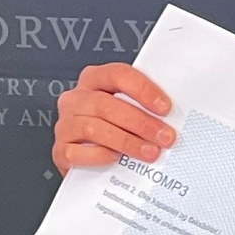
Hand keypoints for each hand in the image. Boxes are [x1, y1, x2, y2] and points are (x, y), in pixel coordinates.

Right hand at [52, 63, 173, 175]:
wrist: (87, 158)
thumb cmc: (113, 128)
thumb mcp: (126, 110)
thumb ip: (142, 107)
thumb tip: (173, 118)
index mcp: (94, 80)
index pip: (118, 75)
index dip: (143, 90)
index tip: (165, 108)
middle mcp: (76, 99)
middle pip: (107, 105)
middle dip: (141, 122)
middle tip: (164, 137)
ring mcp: (65, 124)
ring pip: (95, 128)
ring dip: (127, 142)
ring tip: (150, 152)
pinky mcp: (61, 150)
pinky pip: (79, 153)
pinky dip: (100, 156)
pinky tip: (117, 160)